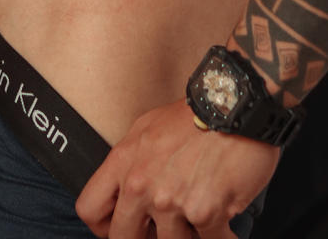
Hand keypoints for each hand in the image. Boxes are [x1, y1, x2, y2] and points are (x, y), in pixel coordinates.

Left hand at [75, 98, 280, 238]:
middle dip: (144, 238)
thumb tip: (127, 188)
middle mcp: (142, 184)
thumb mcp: (150, 126)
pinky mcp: (204, 212)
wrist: (238, 101)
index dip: (104, 226)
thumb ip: (134, 160)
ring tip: (199, 214)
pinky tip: (225, 221)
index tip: (119, 226)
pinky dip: (220, 234)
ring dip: (187, 233)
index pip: (90, 208)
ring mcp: (171, 201)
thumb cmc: (198, 112)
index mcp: (125, 161)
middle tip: (162, 229)